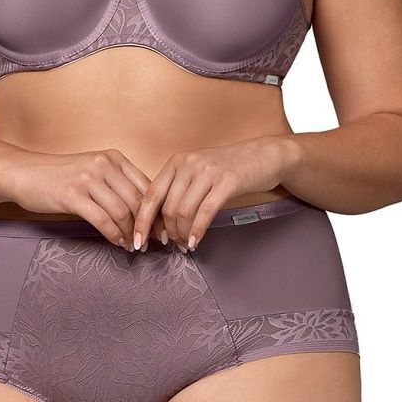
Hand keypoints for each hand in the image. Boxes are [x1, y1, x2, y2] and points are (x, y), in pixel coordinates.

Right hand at [0, 148, 151, 247]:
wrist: (25, 172)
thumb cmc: (61, 175)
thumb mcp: (94, 171)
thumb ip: (118, 184)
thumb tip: (146, 211)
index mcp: (114, 158)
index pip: (147, 186)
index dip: (158, 211)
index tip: (162, 229)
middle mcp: (104, 164)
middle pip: (138, 201)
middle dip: (147, 226)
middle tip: (151, 243)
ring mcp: (88, 179)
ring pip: (122, 212)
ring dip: (130, 233)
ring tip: (133, 245)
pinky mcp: (72, 195)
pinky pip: (102, 220)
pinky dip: (114, 235)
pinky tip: (117, 243)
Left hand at [133, 137, 292, 252]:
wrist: (262, 155)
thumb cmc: (227, 168)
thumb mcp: (196, 172)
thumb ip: (177, 190)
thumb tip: (158, 222)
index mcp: (176, 162)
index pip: (150, 194)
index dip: (142, 221)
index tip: (138, 241)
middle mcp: (189, 163)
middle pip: (167, 207)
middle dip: (168, 232)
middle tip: (173, 245)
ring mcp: (208, 171)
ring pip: (184, 211)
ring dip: (182, 234)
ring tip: (185, 245)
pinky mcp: (228, 181)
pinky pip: (206, 212)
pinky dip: (197, 231)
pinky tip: (195, 242)